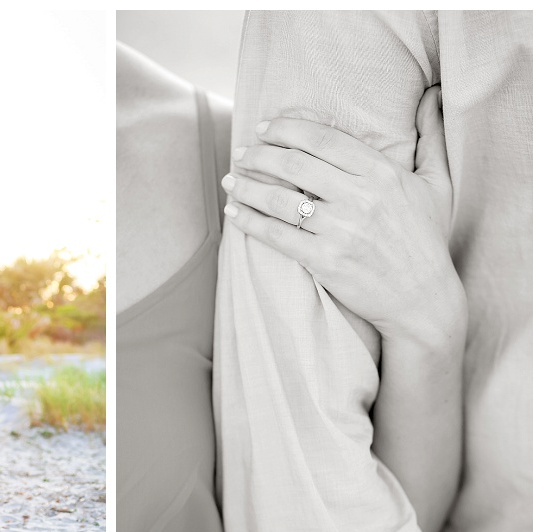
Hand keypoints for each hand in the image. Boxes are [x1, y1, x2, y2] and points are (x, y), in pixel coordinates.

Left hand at [222, 86, 464, 343]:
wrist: (423, 299)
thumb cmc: (427, 239)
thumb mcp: (438, 184)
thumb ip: (431, 138)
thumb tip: (431, 95)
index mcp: (383, 173)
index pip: (324, 139)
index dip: (287, 129)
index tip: (265, 129)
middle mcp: (360, 198)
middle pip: (295, 164)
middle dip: (260, 155)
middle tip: (241, 154)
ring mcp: (341, 230)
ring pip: (280, 199)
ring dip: (247, 187)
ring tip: (230, 181)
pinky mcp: (325, 260)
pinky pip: (276, 235)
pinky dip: (249, 222)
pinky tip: (234, 213)